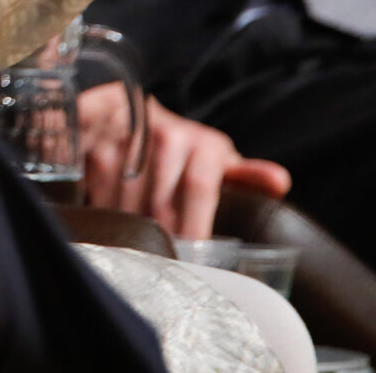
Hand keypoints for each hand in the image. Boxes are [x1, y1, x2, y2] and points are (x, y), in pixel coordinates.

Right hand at [78, 84, 291, 238]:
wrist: (133, 113)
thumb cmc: (184, 149)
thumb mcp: (218, 159)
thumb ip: (246, 176)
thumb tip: (280, 182)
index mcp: (202, 142)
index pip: (199, 187)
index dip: (195, 225)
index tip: (193, 254)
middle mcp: (165, 134)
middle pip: (161, 203)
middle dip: (162, 237)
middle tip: (164, 263)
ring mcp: (126, 139)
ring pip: (128, 202)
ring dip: (131, 230)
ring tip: (138, 249)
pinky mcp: (95, 146)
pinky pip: (99, 192)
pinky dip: (105, 214)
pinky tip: (113, 226)